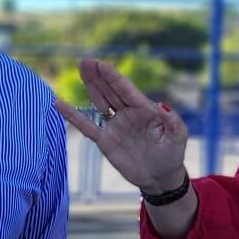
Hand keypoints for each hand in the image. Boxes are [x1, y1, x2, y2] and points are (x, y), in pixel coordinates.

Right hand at [53, 57, 188, 193]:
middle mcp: (128, 113)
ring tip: (81, 70)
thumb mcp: (178, 137)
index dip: (113, 76)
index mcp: (145, 109)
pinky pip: (86, 126)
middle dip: (98, 75)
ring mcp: (115, 126)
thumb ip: (173, 122)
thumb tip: (162, 105)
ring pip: (100, 101)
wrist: (160, 178)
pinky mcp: (105, 141)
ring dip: (90, 86)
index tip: (101, 64)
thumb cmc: (171, 155)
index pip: (126, 89)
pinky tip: (59, 104)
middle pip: (110, 90)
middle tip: (85, 60)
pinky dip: (73, 115)